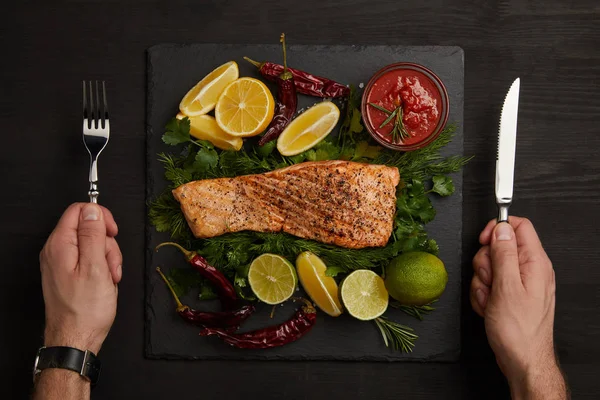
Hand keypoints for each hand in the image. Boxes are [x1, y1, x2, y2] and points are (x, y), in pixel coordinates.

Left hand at [39, 203, 121, 354]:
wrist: (76, 339)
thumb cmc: (85, 310)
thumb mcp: (96, 267)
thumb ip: (93, 234)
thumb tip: (92, 209)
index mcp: (59, 245)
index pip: (79, 210)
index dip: (100, 217)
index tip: (113, 232)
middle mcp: (56, 251)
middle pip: (88, 228)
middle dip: (107, 244)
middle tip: (110, 265)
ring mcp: (61, 263)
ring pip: (92, 244)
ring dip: (107, 258)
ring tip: (109, 279)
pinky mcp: (68, 273)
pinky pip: (89, 259)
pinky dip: (101, 268)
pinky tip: (104, 283)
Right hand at [471, 217, 566, 398]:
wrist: (522, 359)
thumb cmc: (518, 330)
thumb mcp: (506, 287)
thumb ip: (504, 254)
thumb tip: (501, 228)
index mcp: (535, 262)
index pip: (518, 226)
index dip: (497, 228)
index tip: (483, 241)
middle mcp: (530, 270)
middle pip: (498, 246)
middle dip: (485, 263)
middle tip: (490, 281)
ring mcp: (520, 283)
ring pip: (490, 266)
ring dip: (482, 282)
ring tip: (490, 299)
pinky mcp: (510, 294)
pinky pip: (488, 283)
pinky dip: (483, 294)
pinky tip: (489, 306)